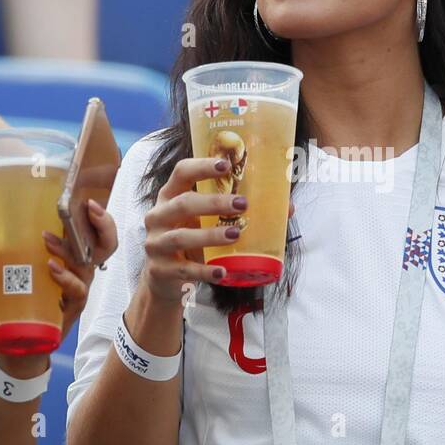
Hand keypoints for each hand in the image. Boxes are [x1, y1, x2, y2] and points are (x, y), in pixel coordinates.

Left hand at [0, 200, 117, 338]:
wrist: (14, 341)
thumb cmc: (9, 296)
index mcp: (65, 251)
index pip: (90, 228)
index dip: (99, 214)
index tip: (89, 200)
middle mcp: (77, 267)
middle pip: (104, 243)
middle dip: (102, 225)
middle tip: (86, 210)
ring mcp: (78, 286)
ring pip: (87, 264)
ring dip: (68, 249)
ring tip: (47, 242)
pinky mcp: (73, 307)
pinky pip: (78, 290)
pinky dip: (66, 278)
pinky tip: (52, 269)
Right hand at [141, 157, 294, 304]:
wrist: (164, 279)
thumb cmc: (192, 241)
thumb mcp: (205, 222)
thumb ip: (236, 212)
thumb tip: (288, 207)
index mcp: (170, 196)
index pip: (181, 172)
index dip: (202, 166)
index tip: (226, 165)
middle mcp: (159, 216)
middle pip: (183, 203)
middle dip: (213, 203)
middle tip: (242, 204)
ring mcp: (156, 243)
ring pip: (181, 237)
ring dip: (210, 235)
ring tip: (236, 234)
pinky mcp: (160, 270)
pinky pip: (184, 269)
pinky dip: (205, 271)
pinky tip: (222, 272)